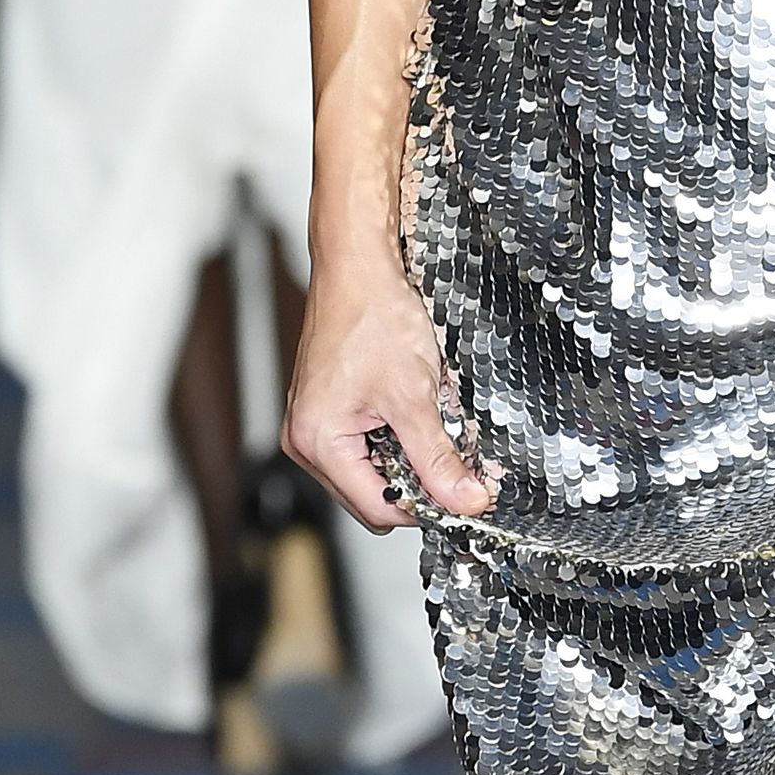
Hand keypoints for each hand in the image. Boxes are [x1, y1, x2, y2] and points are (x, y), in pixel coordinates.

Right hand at [284, 258, 496, 531]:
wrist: (359, 267)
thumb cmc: (372, 316)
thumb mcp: (415, 394)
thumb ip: (440, 456)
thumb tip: (467, 501)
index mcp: (318, 442)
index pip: (380, 507)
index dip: (428, 505)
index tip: (468, 493)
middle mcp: (306, 440)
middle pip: (374, 495)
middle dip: (418, 481)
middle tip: (457, 456)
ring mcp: (315, 426)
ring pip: (374, 472)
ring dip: (409, 457)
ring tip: (431, 420)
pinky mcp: (328, 412)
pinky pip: (368, 446)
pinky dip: (398, 437)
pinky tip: (414, 409)